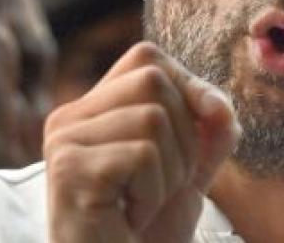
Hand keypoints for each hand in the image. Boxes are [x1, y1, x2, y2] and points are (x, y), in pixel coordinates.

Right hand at [44, 42, 238, 242]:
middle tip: (161, 185)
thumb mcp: (189, 169)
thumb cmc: (147, 233)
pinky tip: (130, 218)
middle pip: (153, 80)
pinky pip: (144, 156)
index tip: (204, 128)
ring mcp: (64, 142)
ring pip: (153, 119)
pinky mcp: (69, 170)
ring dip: (169, 173)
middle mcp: (69, 118)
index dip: (189, 85)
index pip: (147, 57)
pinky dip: (153, 193)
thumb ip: (209, 130)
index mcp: (92, 109)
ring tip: (143, 203)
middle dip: (183, 137)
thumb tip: (219, 104)